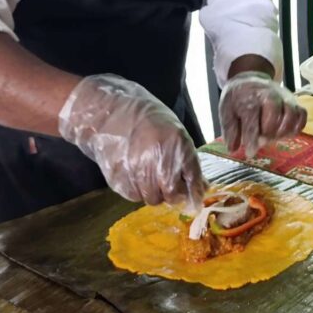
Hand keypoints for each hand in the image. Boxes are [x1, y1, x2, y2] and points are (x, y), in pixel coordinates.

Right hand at [58, 75, 205, 208]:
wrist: (109, 113)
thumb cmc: (146, 119)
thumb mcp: (175, 130)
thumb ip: (188, 159)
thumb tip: (203, 187)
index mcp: (177, 144)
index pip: (192, 179)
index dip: (195, 192)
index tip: (195, 198)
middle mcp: (158, 160)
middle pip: (172, 195)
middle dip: (173, 193)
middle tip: (169, 184)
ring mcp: (137, 171)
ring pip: (152, 199)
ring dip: (154, 192)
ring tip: (148, 175)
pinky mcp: (119, 180)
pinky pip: (134, 196)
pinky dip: (138, 190)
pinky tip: (134, 173)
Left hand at [218, 71, 306, 158]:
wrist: (251, 78)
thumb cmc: (238, 97)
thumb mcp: (226, 110)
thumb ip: (230, 130)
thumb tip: (232, 149)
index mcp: (249, 98)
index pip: (252, 121)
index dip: (251, 140)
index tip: (250, 153)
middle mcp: (269, 96)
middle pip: (274, 118)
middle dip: (268, 134)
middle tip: (261, 140)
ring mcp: (284, 98)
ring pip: (291, 116)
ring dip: (283, 132)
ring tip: (273, 137)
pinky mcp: (294, 102)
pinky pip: (302, 115)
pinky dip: (297, 127)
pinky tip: (286, 133)